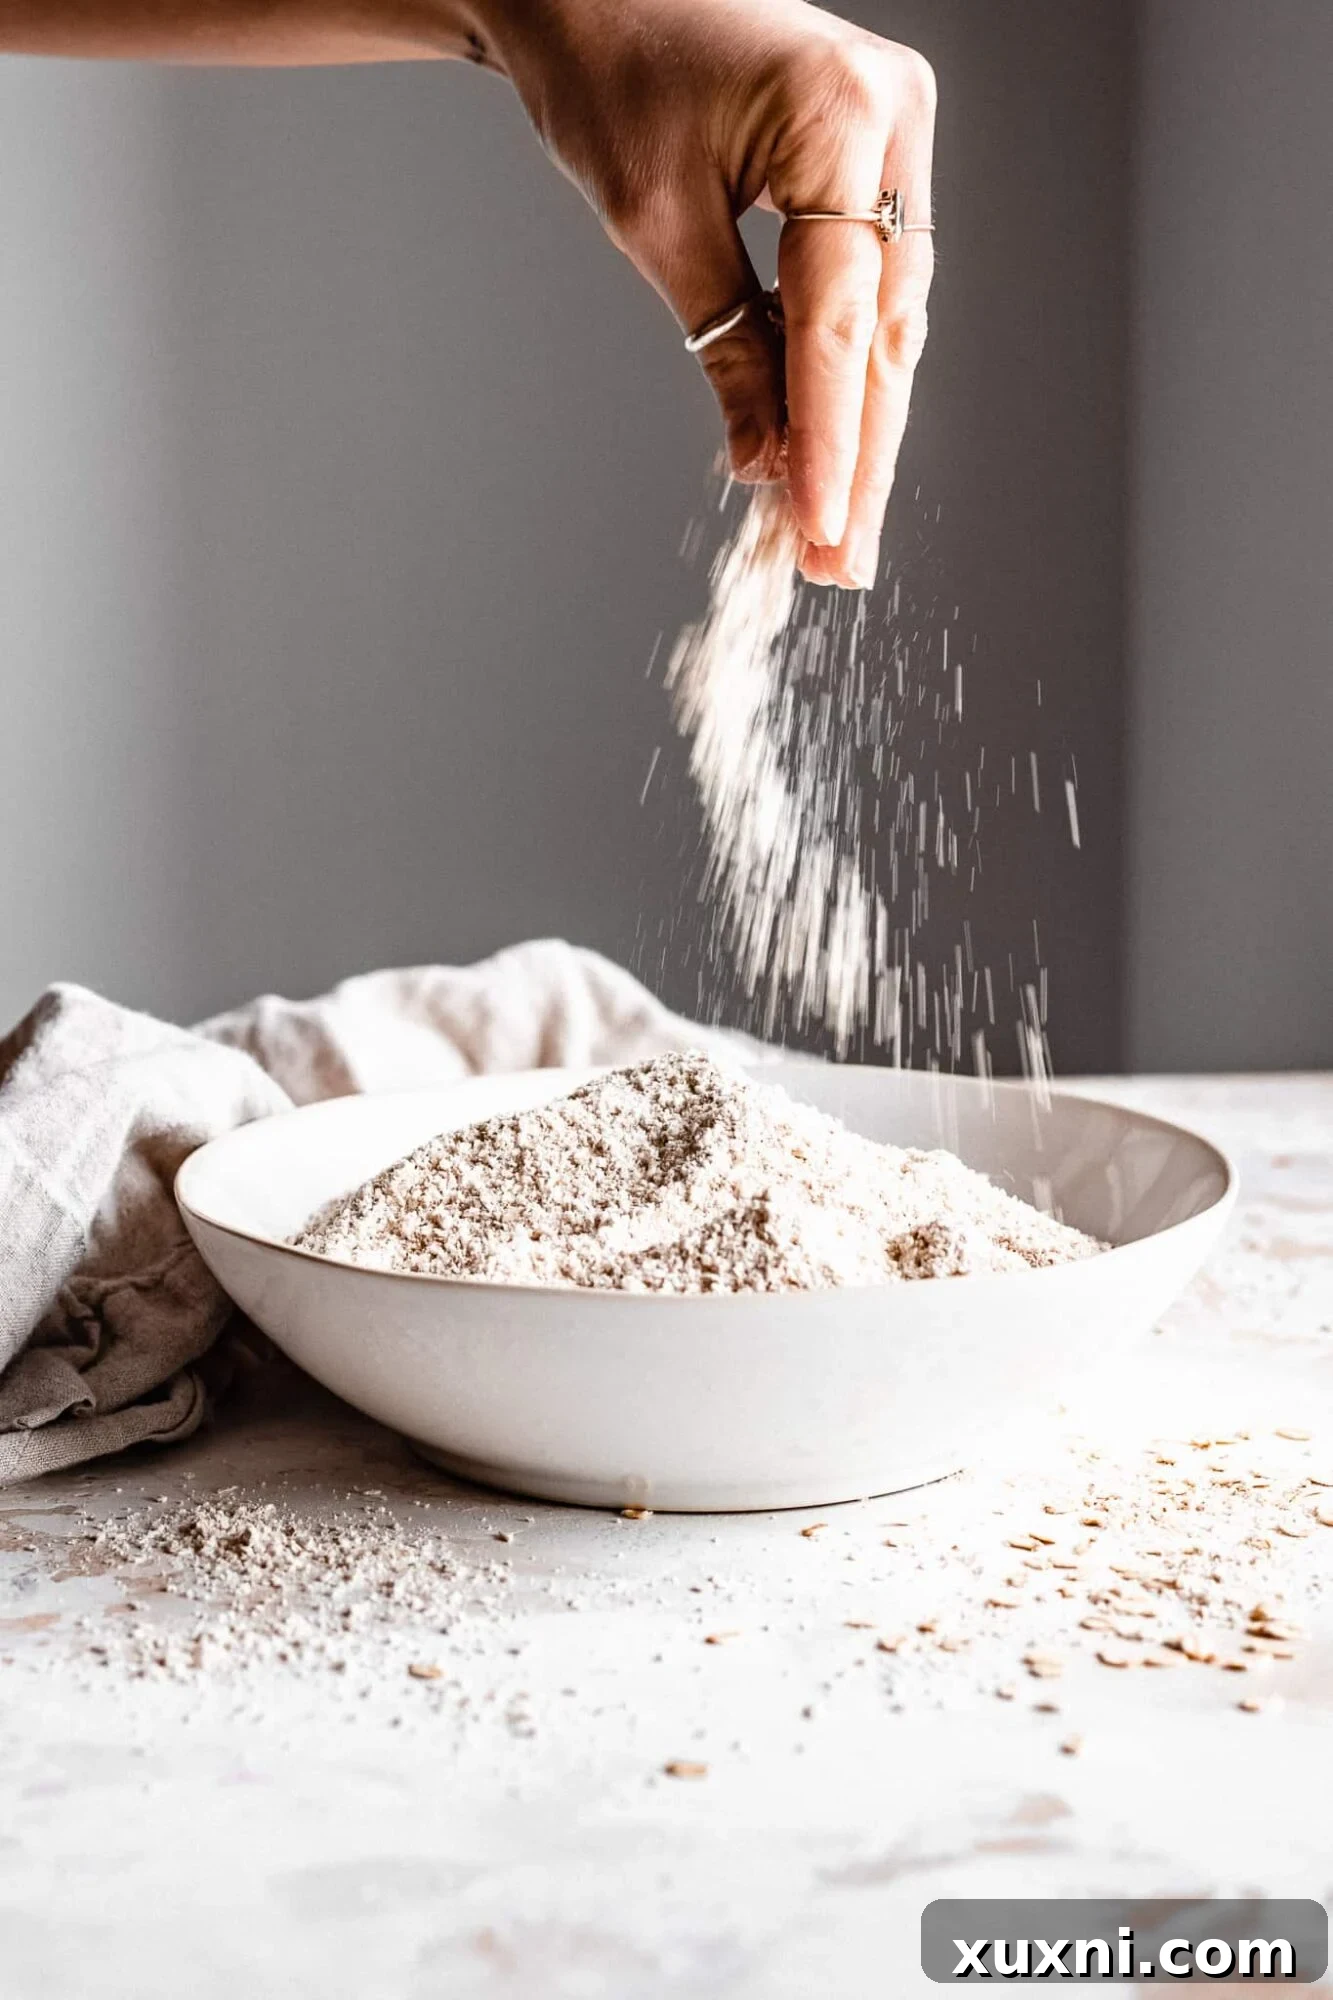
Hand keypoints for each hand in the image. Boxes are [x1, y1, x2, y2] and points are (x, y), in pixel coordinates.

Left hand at [487, 0, 936, 586]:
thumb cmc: (606, 71)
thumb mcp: (655, 227)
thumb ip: (725, 348)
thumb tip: (766, 465)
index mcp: (842, 117)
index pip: (842, 318)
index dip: (832, 440)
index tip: (822, 532)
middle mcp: (893, 119)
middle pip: (887, 330)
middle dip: (859, 456)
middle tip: (840, 563)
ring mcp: (896, 134)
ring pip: (890, 319)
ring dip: (859, 430)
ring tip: (834, 533)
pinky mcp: (876, 157)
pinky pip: (872, 287)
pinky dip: (844, 370)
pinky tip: (830, 453)